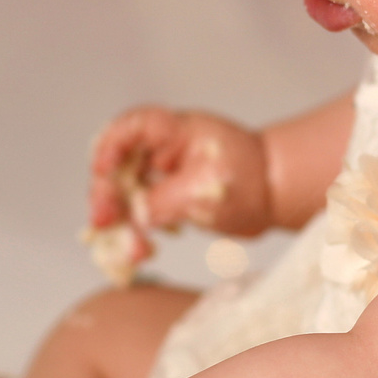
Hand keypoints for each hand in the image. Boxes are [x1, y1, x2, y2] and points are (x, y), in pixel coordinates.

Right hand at [88, 108, 272, 238]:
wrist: (275, 194)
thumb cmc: (251, 180)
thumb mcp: (206, 190)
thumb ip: (165, 201)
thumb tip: (134, 216)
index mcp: (175, 131)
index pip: (131, 127)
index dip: (109, 145)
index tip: (103, 170)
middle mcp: (163, 150)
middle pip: (118, 163)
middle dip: (106, 193)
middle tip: (103, 221)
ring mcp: (163, 173)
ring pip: (124, 191)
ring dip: (119, 220)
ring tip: (129, 250)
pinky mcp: (166, 196)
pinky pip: (139, 211)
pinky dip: (135, 231)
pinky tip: (140, 251)